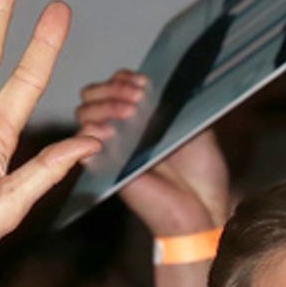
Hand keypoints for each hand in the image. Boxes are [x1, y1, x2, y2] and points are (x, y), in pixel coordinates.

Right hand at [77, 72, 231, 235]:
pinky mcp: (105, 169)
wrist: (203, 209)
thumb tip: (166, 77)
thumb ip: (179, 102)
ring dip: (104, 105)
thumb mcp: (197, 126)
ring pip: (84, 113)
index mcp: (143, 116)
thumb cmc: (202, 175)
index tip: (145, 83)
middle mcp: (124, 129)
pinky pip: (81, 145)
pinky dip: (91, 132)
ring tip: (130, 112)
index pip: (116, 84)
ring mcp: (112, 147)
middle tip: (137, 98)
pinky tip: (112, 132)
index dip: (124, 79)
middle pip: (93, 94)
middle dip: (112, 88)